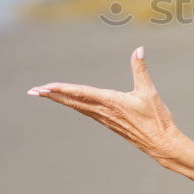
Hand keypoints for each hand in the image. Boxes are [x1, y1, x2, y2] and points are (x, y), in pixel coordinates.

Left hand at [27, 46, 180, 162]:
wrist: (160, 143)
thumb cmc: (156, 119)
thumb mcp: (149, 91)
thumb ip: (140, 69)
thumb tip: (139, 49)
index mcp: (111, 102)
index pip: (81, 93)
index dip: (61, 89)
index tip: (45, 87)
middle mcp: (103, 111)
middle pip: (72, 101)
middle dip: (52, 95)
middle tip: (33, 91)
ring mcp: (103, 118)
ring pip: (76, 106)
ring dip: (59, 99)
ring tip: (44, 93)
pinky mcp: (107, 121)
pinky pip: (84, 110)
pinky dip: (72, 103)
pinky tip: (67, 101)